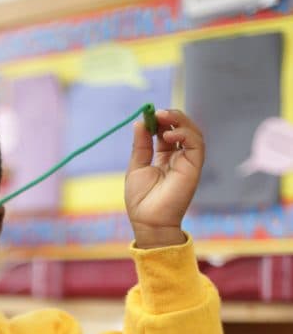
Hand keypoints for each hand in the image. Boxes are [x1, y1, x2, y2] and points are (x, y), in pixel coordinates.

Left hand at [124, 109, 204, 248]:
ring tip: (163, 117)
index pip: (166, 131)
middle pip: (181, 128)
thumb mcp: (136, 167)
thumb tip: (140, 122)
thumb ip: (140, 145)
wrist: (149, 221)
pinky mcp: (195, 167)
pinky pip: (196, 143)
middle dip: (170, 117)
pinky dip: (185, 134)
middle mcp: (178, 157)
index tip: (148, 114)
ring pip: (192, 132)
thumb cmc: (141, 200)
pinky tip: (169, 135)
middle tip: (157, 113)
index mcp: (164, 157)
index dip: (159, 120)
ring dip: (179, 121)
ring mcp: (188, 161)